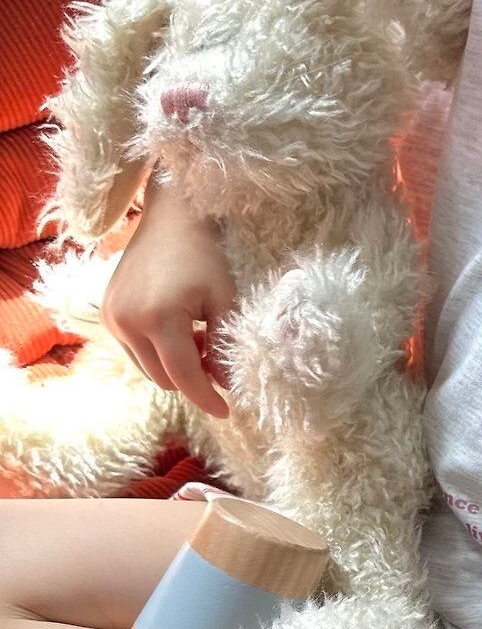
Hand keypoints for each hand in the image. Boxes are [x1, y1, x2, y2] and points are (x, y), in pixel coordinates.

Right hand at [100, 172, 234, 416]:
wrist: (172, 216)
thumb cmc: (206, 255)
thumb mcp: (225, 302)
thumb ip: (225, 348)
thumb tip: (228, 385)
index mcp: (157, 320)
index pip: (184, 377)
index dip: (207, 398)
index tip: (228, 411)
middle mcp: (126, 322)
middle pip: (164, 379)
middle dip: (193, 379)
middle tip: (217, 359)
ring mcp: (111, 318)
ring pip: (148, 369)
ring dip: (175, 366)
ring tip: (200, 339)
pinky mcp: (107, 313)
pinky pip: (135, 351)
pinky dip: (158, 352)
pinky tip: (180, 330)